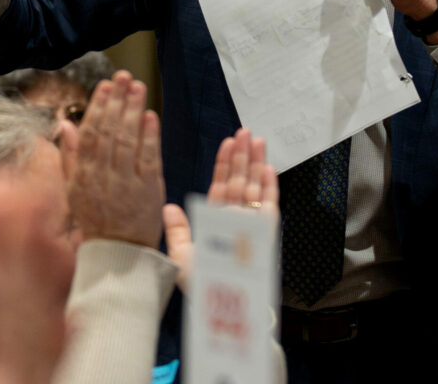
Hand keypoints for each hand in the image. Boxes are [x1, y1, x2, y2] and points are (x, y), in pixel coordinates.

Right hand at [67, 71, 163, 246]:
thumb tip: (65, 123)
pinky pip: (148, 159)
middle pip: (110, 133)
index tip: (104, 85)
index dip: (97, 108)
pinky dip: (150, 137)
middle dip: (117, 101)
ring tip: (138, 87)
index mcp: (83, 177)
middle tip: (123, 76)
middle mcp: (103, 177)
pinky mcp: (148, 190)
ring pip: (128, 141)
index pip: (90, 136)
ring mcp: (126, 183)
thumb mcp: (74, 190)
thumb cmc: (96, 219)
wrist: (118, 254)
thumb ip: (71, 156)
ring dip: (133, 111)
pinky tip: (151, 116)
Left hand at [164, 128, 277, 293]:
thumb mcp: (181, 256)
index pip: (220, 186)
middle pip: (239, 181)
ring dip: (257, 164)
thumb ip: (178, 230)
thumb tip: (168, 206)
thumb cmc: (203, 285)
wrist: (221, 305)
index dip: (224, 164)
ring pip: (255, 188)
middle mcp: (235, 219)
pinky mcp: (266, 232)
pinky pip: (269, 206)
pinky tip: (268, 167)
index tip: (227, 143)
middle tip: (244, 132)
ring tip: (257, 140)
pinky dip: (269, 187)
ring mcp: (252, 224)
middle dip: (242, 156)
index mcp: (217, 220)